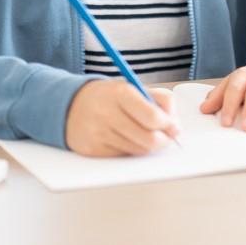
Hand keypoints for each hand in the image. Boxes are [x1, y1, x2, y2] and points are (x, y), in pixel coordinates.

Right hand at [66, 80, 180, 156]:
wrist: (69, 105)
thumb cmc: (108, 97)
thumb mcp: (132, 88)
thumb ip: (159, 100)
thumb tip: (176, 126)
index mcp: (120, 93)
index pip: (152, 117)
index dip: (168, 125)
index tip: (173, 127)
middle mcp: (107, 113)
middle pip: (148, 139)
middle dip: (163, 140)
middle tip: (167, 137)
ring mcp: (99, 133)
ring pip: (138, 150)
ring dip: (148, 146)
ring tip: (145, 134)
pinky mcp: (93, 150)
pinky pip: (124, 156)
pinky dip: (131, 150)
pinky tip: (127, 139)